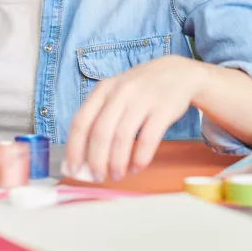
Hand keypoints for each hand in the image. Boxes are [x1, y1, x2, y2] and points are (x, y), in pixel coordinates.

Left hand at [64, 55, 207, 181]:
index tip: (72, 168)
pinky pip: (148, 138)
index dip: (74, 148)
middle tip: (97, 177)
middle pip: (100, 132)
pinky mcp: (163, 108)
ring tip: (117, 175)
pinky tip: (137, 167)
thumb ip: (100, 117)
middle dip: (96, 160)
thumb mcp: (116, 93)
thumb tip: (84, 156)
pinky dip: (140, 157)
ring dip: (117, 162)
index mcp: (103, 90)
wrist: (178, 73)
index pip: (81, 121)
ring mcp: (142, 99)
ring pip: (122, 137)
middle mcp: (120, 92)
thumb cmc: (140, 89)